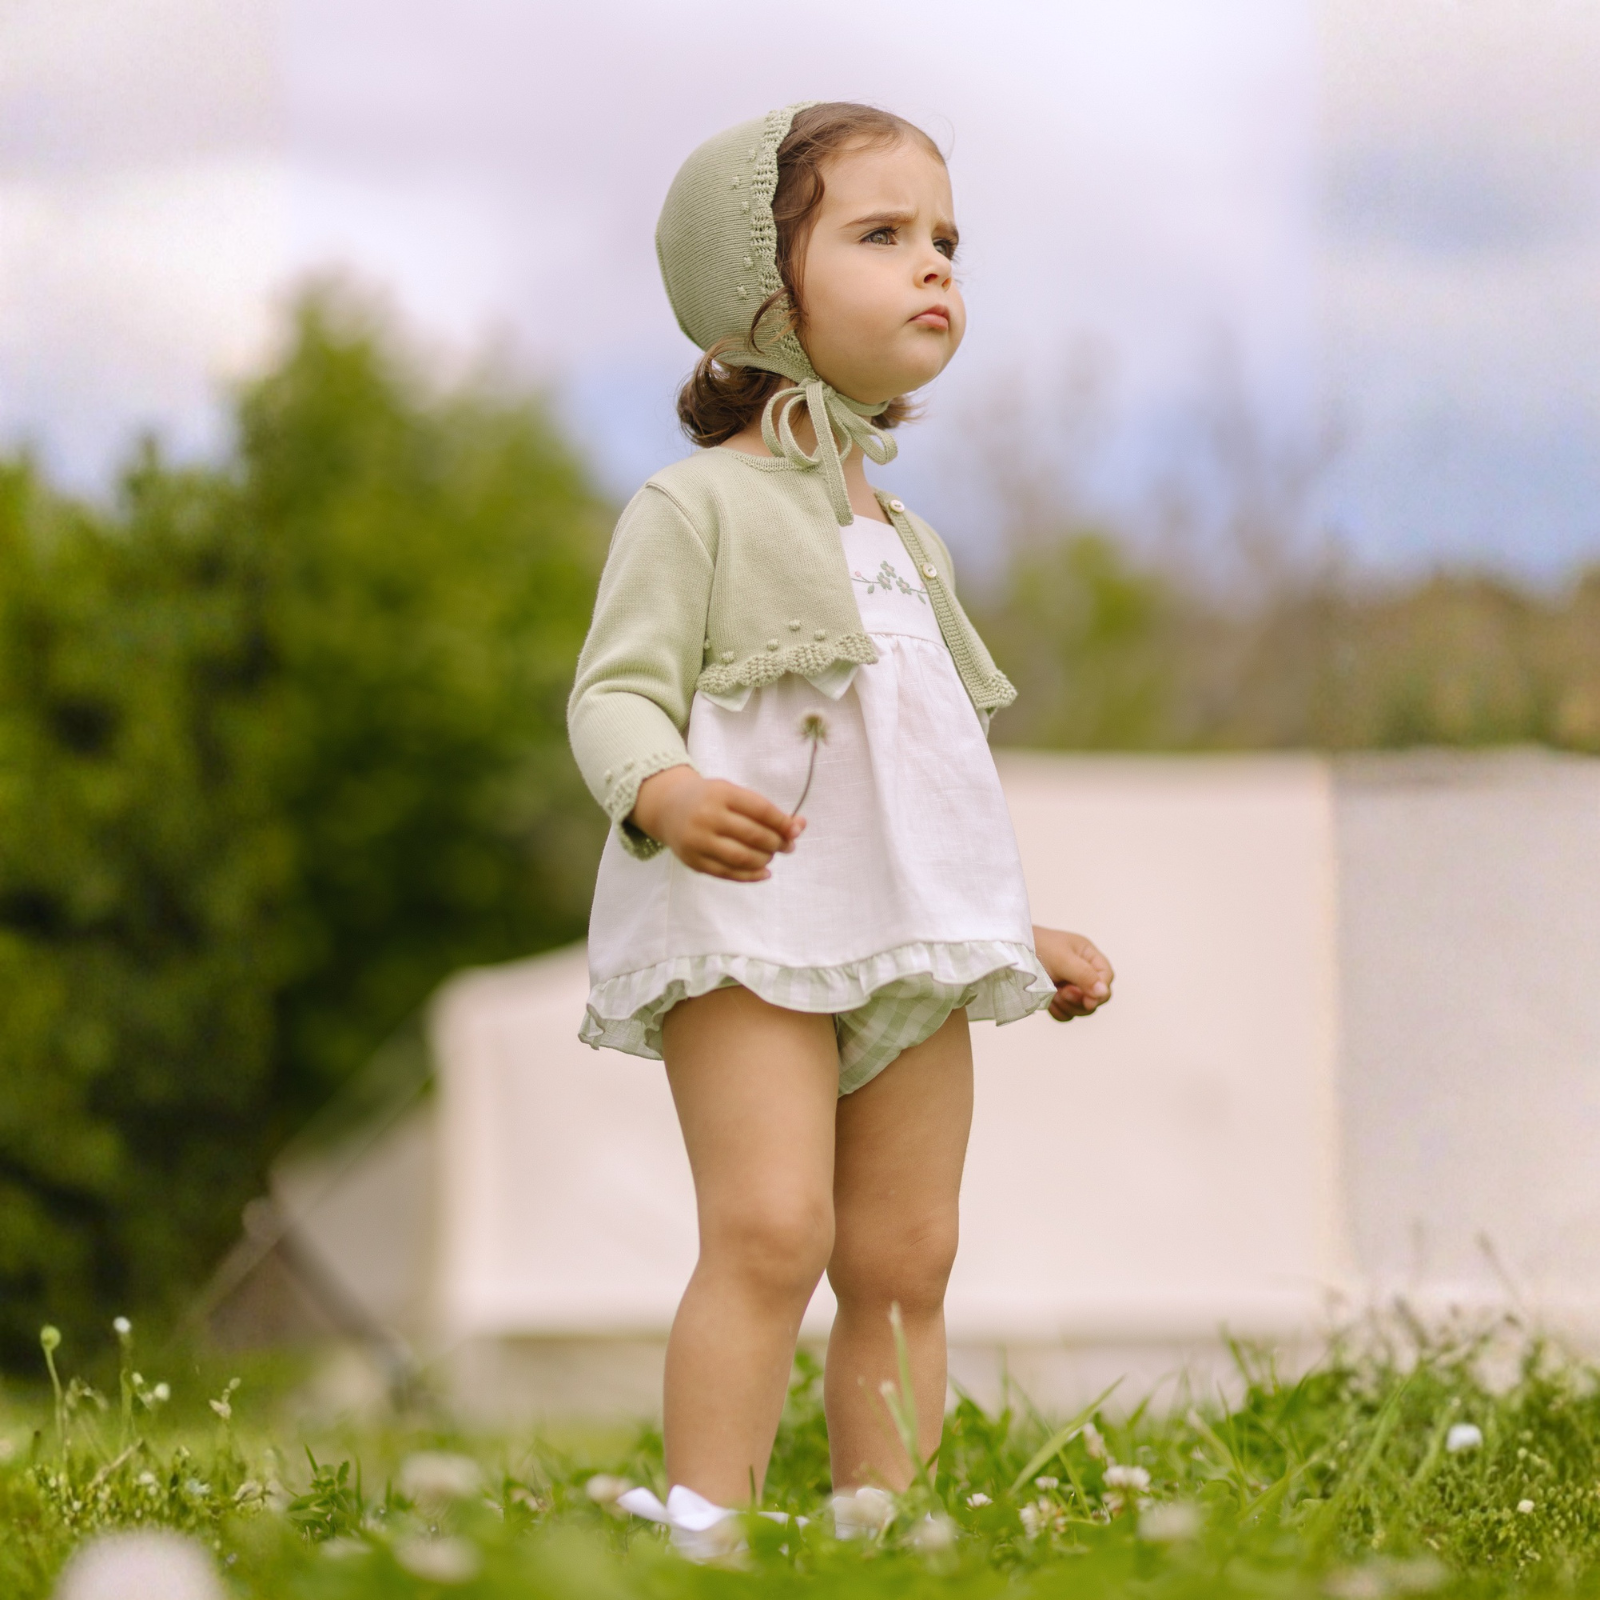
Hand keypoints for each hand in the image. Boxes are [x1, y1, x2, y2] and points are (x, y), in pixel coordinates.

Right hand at [631, 765, 803, 881]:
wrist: (668, 807)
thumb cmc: (710, 800)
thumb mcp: (734, 794)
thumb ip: (765, 810)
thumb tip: (799, 826)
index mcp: (721, 793)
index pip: (761, 810)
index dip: (783, 822)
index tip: (796, 829)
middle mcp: (707, 816)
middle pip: (753, 835)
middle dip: (777, 843)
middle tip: (787, 846)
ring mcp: (698, 841)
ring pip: (742, 857)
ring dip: (765, 859)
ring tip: (771, 856)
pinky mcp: (694, 861)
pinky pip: (728, 873)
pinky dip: (751, 875)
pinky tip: (764, 871)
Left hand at [1032, 926, 1114, 1021]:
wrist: (1008, 952)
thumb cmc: (1035, 947)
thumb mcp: (1062, 959)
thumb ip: (1084, 975)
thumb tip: (1103, 993)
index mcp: (1087, 955)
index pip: (1106, 978)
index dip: (1100, 991)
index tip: (1087, 999)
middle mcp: (1081, 970)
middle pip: (1096, 997)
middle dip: (1080, 999)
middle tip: (1063, 992)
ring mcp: (1069, 985)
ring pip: (1082, 1008)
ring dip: (1068, 1006)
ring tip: (1054, 995)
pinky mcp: (1056, 997)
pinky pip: (1067, 1014)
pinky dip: (1059, 1011)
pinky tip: (1049, 1002)